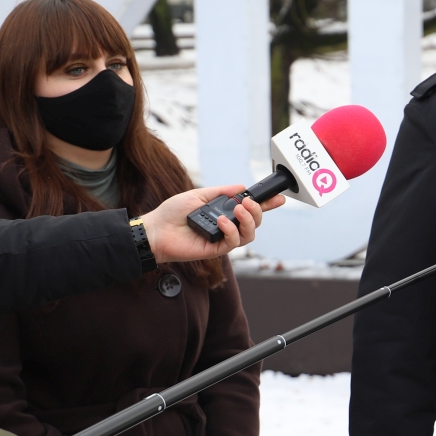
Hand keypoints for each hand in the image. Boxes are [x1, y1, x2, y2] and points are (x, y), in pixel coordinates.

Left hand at [137, 185, 284, 263]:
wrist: (157, 229)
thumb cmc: (173, 212)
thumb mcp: (199, 195)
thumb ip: (221, 192)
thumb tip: (241, 187)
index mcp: (224, 212)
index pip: (250, 209)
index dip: (266, 204)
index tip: (279, 197)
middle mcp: (227, 226)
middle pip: (255, 222)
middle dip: (258, 211)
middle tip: (247, 202)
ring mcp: (223, 238)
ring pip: (250, 234)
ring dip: (248, 220)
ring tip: (238, 209)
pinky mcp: (216, 249)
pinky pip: (234, 242)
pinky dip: (231, 230)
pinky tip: (221, 221)